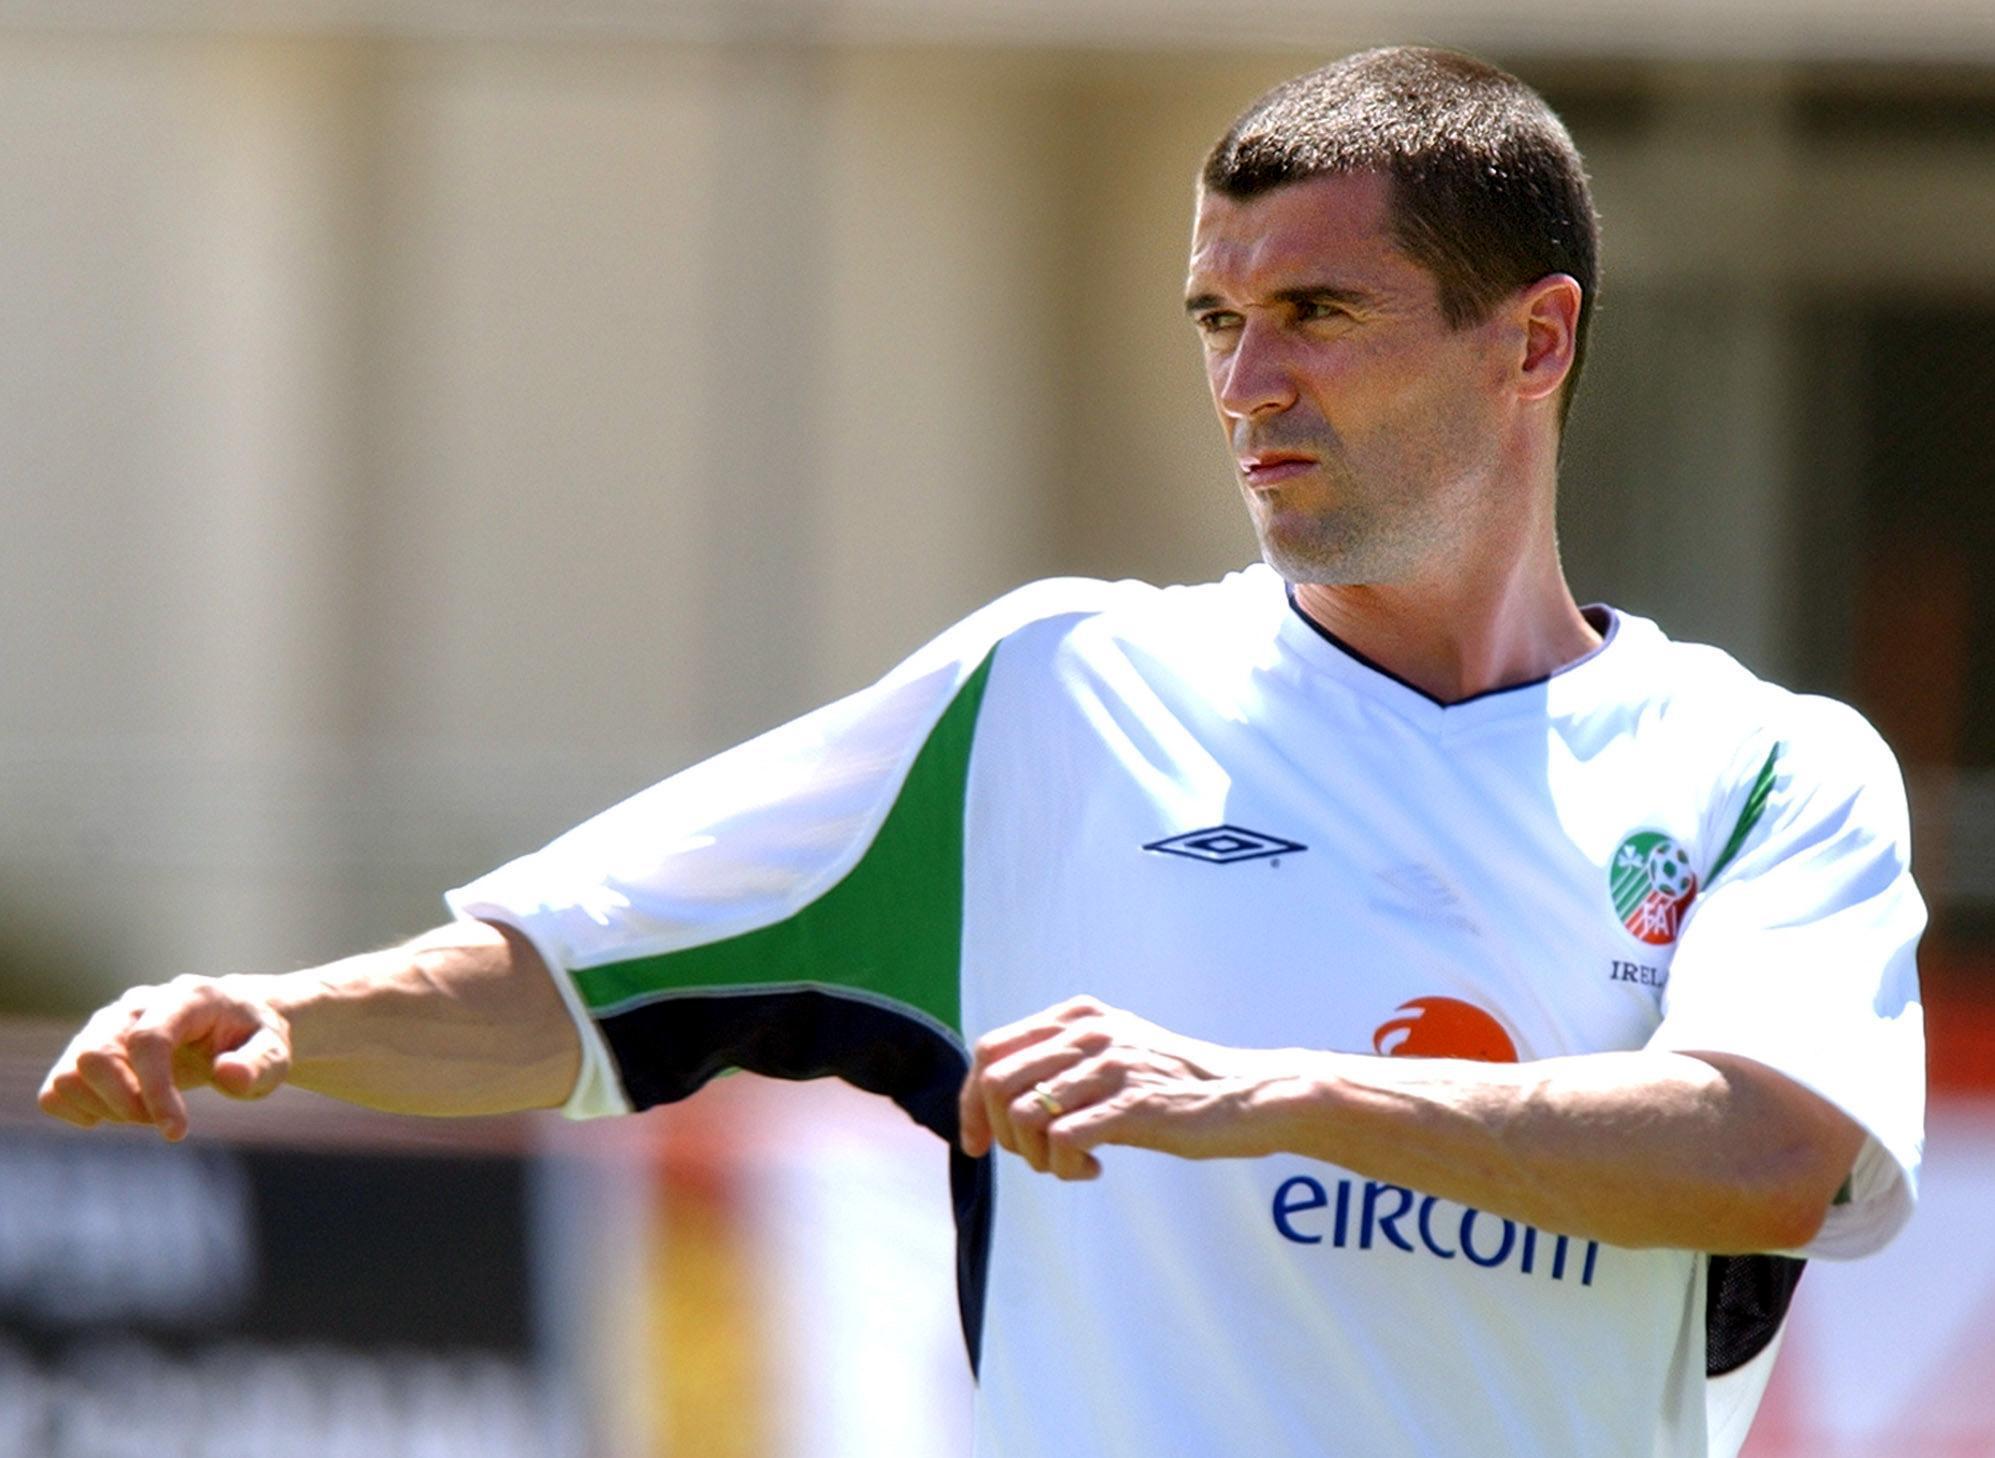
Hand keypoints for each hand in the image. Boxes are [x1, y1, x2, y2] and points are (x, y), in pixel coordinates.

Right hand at [38, 975, 294, 1140]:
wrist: (235, 1027)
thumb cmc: (254, 1040)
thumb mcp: (275, 1052)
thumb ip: (260, 1065)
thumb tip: (229, 1076)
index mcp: (185, 998)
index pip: (148, 1040)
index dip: (154, 1090)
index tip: (176, 1132)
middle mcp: (137, 1005)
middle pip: (95, 1054)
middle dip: (126, 1103)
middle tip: (164, 1123)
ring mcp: (108, 1025)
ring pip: (70, 1072)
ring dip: (104, 1109)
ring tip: (145, 1114)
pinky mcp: (90, 1049)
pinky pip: (56, 1087)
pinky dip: (76, 1110)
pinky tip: (113, 1115)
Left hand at [958, 994, 1288, 1179]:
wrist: (1247, 1096)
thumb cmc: (1176, 1083)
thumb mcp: (1114, 1050)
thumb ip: (1063, 1058)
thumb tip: (995, 1099)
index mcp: (1078, 1015)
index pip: (991, 1049)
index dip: (971, 1100)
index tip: (978, 1142)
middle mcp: (1088, 1032)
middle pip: (995, 1082)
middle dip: (1000, 1133)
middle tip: (1036, 1158)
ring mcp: (1110, 1066)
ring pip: (1022, 1115)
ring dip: (1035, 1156)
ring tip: (1068, 1164)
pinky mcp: (1131, 1105)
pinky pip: (1062, 1141)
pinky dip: (1065, 1167)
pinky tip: (1093, 1169)